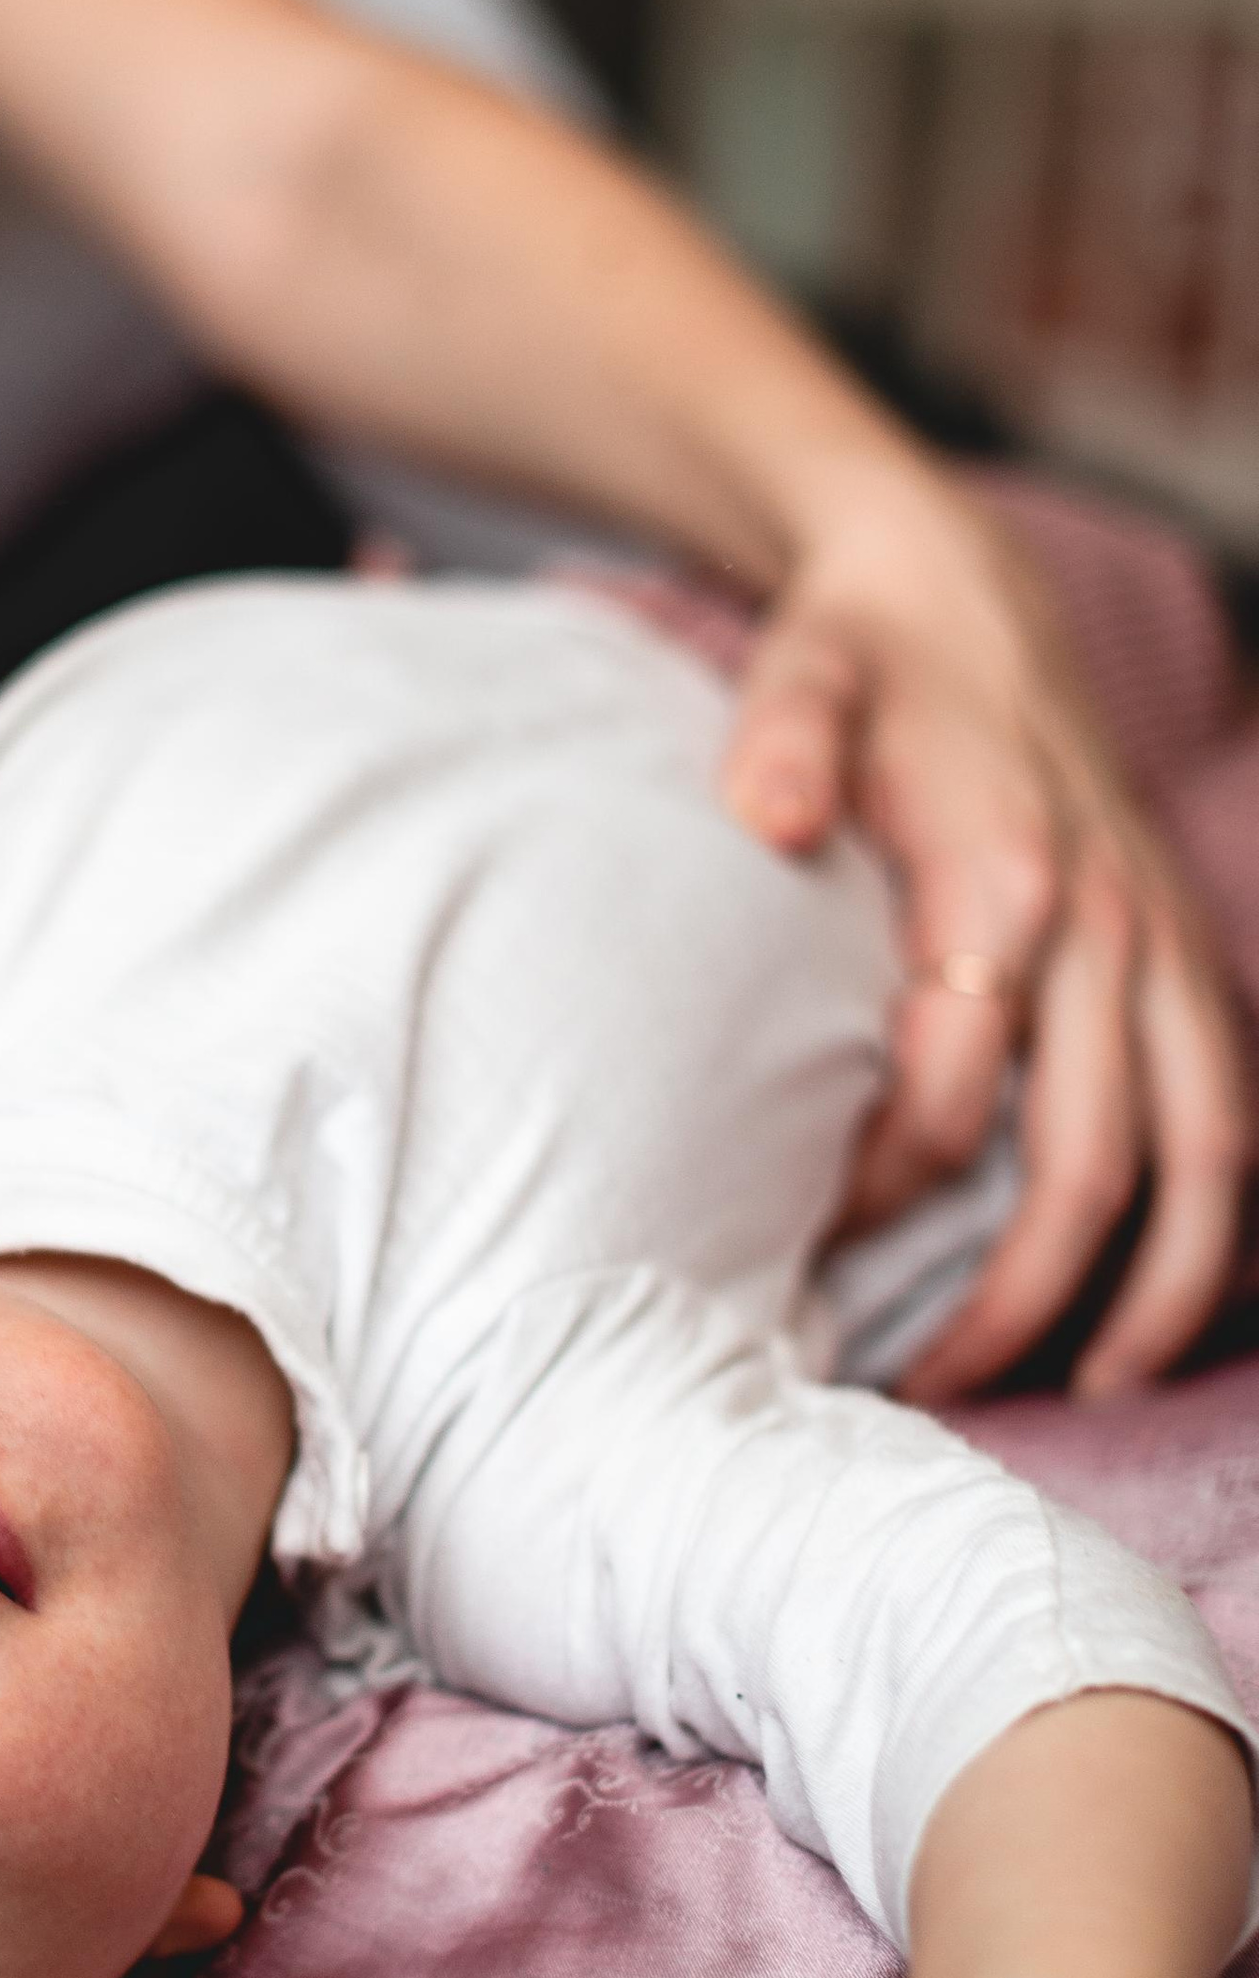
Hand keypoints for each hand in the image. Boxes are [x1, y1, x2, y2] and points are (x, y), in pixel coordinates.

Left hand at [721, 497, 1247, 1399]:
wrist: (953, 586)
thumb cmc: (859, 656)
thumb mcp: (799, 669)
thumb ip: (778, 739)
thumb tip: (764, 812)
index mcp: (1008, 874)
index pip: (952, 1091)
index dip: (880, 1188)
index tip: (808, 1237)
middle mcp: (1109, 924)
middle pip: (1088, 1159)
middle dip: (1016, 1295)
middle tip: (926, 1387)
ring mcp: (1163, 946)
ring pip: (1202, 1156)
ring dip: (1156, 1290)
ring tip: (1084, 1390)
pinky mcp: (1185, 954)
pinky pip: (1226, 1113)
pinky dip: (1212, 1221)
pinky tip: (1158, 1303)